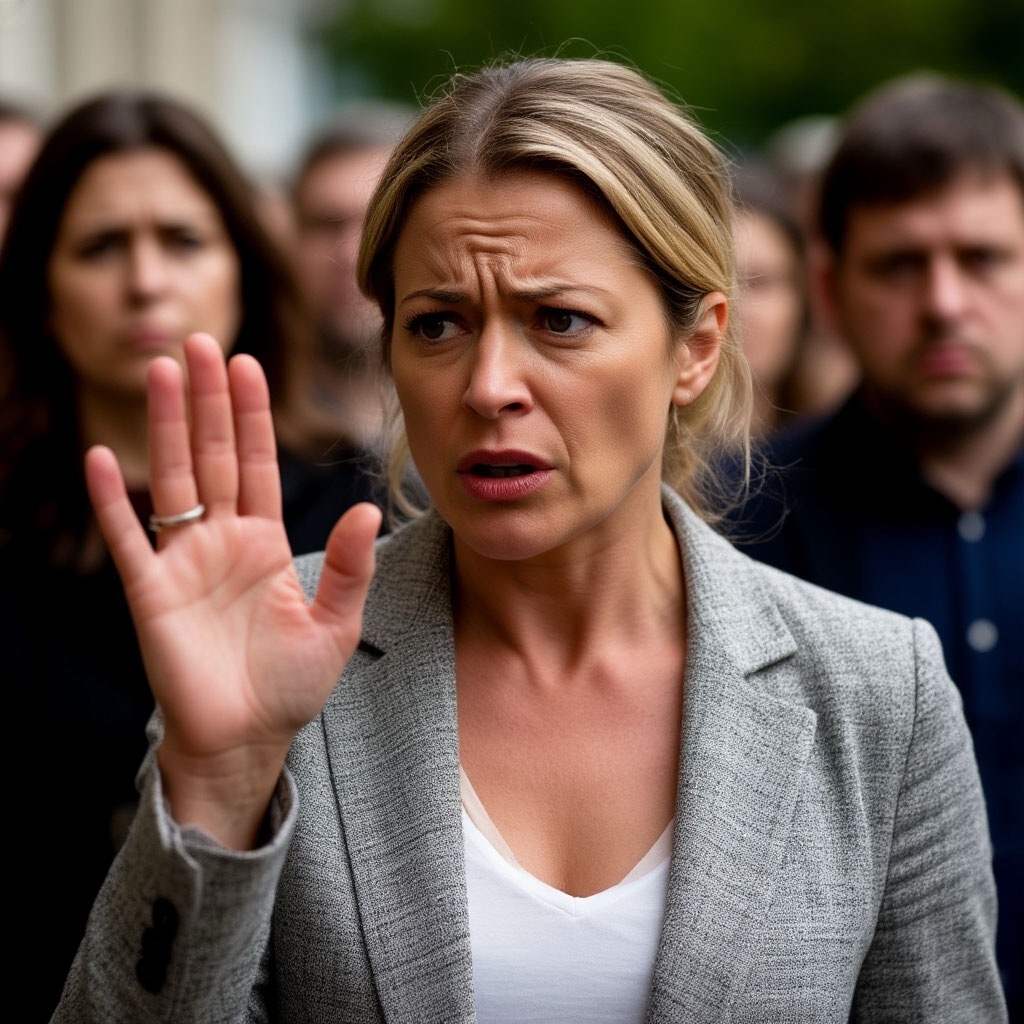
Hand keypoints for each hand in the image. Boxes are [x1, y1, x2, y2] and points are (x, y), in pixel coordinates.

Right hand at [85, 333, 380, 847]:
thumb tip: (369, 510)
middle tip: (198, 341)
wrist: (247, 739)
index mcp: (265, 543)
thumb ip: (351, 567)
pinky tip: (102, 456)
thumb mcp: (337, 624)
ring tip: (159, 373)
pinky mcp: (150, 594)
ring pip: (172, 481)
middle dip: (208, 401)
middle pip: (212, 456)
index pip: (257, 465)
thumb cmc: (291, 684)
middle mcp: (222, 542)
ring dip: (166, 428)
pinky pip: (127, 539)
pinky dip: (112, 500)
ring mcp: (183, 563)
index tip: (246, 365)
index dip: (252, 416)